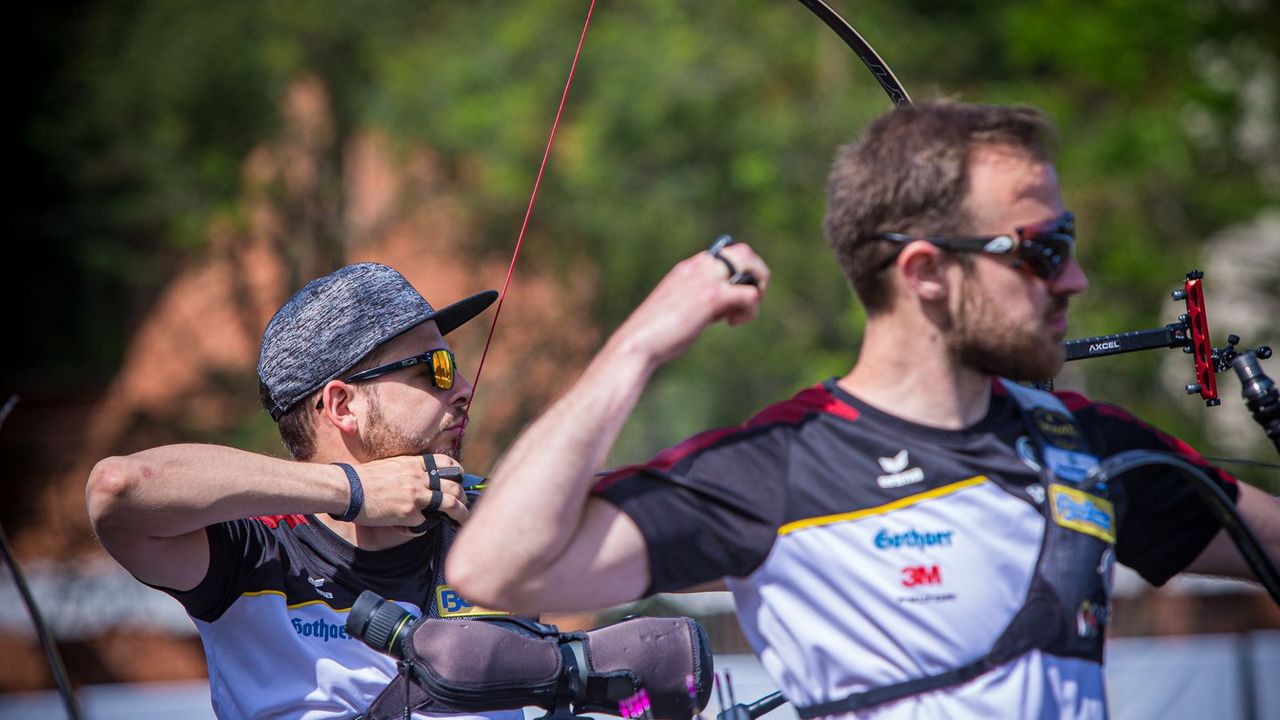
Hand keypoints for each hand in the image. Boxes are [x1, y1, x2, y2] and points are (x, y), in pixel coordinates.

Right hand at [345, 454, 469, 527]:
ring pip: (450, 503)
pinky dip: (426, 526)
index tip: (460, 479)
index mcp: (414, 464)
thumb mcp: (390, 465)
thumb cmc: (363, 478)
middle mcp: (419, 477)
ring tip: (463, 520)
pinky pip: (425, 522)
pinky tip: (423, 528)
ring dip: (461, 513)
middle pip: (453, 485)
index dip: (458, 472)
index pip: (447, 463)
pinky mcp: (409, 513)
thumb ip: (407, 470)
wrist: (348, 488)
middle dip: (463, 496)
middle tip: (464, 503)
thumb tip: (418, 480)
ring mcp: (416, 495)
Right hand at [616, 241, 769, 365]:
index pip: (724, 254)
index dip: (736, 274)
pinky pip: (750, 293)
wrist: (638, 343)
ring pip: (750, 263)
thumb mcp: (677, 309)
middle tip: (752, 300)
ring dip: (757, 288)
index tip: (730, 299)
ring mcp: (706, 279)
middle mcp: (697, 267)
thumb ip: (698, 301)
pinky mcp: (712, 297)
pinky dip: (750, 310)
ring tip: (744, 312)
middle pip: (743, 251)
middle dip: (756, 273)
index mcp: (687, 268)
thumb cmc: (654, 334)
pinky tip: (733, 323)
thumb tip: (722, 310)